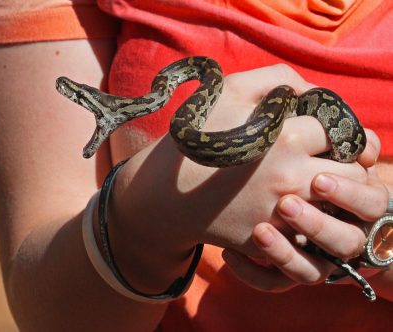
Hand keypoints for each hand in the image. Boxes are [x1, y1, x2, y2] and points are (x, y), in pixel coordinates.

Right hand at [106, 64, 375, 291]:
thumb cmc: (197, 135)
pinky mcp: (268, 240)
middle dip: (345, 163)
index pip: (341, 130)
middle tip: (324, 160)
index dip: (333, 130)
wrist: (163, 191)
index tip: (318, 133)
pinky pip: (308, 236)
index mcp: (288, 137)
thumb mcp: (231, 89)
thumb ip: (278, 79)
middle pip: (354, 171)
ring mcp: (280, 213)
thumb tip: (310, 92)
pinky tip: (289, 208)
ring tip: (312, 185)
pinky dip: (307, 223)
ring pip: (339, 207)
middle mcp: (292, 176)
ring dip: (333, 196)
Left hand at [223, 134, 387, 291]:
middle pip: (346, 242)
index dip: (349, 194)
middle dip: (317, 224)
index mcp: (357, 204)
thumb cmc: (299, 163)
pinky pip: (275, 283)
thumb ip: (342, 141)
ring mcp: (315, 258)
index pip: (371, 204)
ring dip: (286, 253)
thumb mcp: (318, 149)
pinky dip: (253, 273)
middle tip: (285, 204)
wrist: (264, 190)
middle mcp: (341, 235)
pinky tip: (230, 254)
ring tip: (260, 230)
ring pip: (312, 272)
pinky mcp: (286, 271)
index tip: (317, 180)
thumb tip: (364, 147)